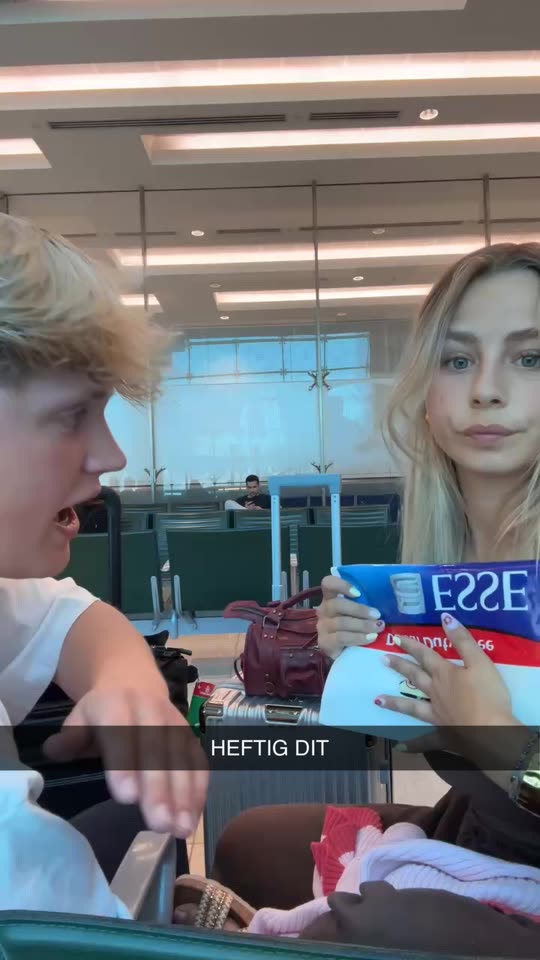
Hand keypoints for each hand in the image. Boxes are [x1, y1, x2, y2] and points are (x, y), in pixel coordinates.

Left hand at [43, 684, 207, 838]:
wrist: (132, 679)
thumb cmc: (102, 711)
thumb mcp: (80, 717)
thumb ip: (70, 737)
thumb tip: (55, 751)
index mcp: (116, 704)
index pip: (121, 735)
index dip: (124, 764)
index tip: (127, 797)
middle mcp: (149, 710)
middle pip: (156, 752)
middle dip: (159, 789)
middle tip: (160, 824)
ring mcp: (173, 722)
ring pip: (181, 759)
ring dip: (184, 796)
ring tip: (181, 829)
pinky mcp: (189, 735)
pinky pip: (197, 762)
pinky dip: (198, 791)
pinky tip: (193, 818)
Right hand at [316, 575, 384, 658]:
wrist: (347, 654)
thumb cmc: (356, 628)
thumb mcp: (360, 613)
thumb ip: (365, 604)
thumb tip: (385, 601)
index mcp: (331, 598)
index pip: (328, 584)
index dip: (341, 585)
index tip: (358, 593)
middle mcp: (324, 610)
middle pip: (337, 604)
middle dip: (360, 610)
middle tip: (377, 615)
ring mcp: (322, 627)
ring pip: (341, 622)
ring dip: (363, 625)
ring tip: (378, 628)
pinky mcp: (324, 642)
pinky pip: (341, 637)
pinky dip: (358, 637)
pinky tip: (370, 638)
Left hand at [377, 613, 521, 769]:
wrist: (491, 731)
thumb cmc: (488, 695)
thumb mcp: (480, 662)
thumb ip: (463, 640)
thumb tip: (446, 618)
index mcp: (444, 674)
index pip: (425, 655)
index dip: (411, 645)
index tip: (396, 638)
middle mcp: (436, 693)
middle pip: (415, 676)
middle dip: (399, 666)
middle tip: (382, 659)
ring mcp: (437, 714)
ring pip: (412, 706)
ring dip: (395, 702)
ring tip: (377, 699)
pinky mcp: (444, 733)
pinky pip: (425, 739)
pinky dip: (413, 743)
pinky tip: (401, 747)